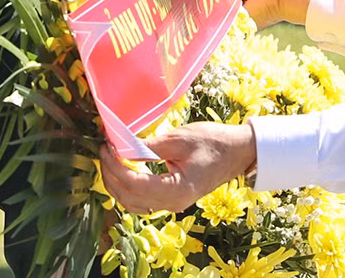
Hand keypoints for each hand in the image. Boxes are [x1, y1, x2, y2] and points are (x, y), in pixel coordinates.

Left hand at [98, 122, 255, 214]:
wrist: (240, 151)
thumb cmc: (215, 141)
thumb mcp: (181, 139)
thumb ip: (149, 146)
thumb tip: (121, 148)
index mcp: (176, 190)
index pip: (134, 184)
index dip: (115, 166)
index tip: (107, 147)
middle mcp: (173, 203)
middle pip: (129, 197)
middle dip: (111, 175)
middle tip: (105, 151)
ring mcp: (173, 204)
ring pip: (132, 203)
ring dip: (117, 184)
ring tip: (111, 160)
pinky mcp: (173, 199)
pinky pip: (142, 201)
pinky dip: (129, 189)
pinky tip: (126, 171)